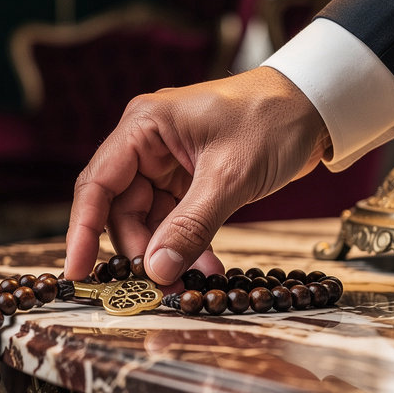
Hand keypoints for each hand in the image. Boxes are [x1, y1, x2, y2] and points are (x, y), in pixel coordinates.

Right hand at [64, 66, 330, 284]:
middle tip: (162, 288)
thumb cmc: (272, 119)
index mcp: (143, 127)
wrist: (316, 105)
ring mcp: (167, 163)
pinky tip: (206, 269)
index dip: (82, 230)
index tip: (77, 271)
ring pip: (149, 221)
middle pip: (122, 210)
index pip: (97, 184)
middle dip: (141, 251)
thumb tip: (156, 271)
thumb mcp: (230, 176)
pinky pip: (174, 221)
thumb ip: (190, 226)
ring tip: (194, 283)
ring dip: (167, 254)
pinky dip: (187, 246)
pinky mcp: (188, 180)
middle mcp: (147, 144)